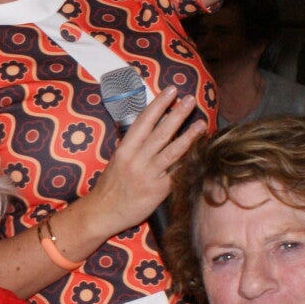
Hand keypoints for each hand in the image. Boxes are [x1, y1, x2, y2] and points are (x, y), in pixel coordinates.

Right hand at [86, 86, 207, 235]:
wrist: (103, 213)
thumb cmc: (110, 186)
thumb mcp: (118, 160)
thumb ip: (135, 146)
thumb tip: (153, 128)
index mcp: (125, 149)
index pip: (144, 121)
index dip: (158, 104)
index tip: (170, 91)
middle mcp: (137, 159)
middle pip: (161, 132)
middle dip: (177, 114)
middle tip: (190, 99)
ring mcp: (148, 175)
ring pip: (172, 151)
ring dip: (189, 136)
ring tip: (202, 122)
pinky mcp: (158, 190)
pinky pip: (176, 173)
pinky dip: (188, 162)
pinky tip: (201, 153)